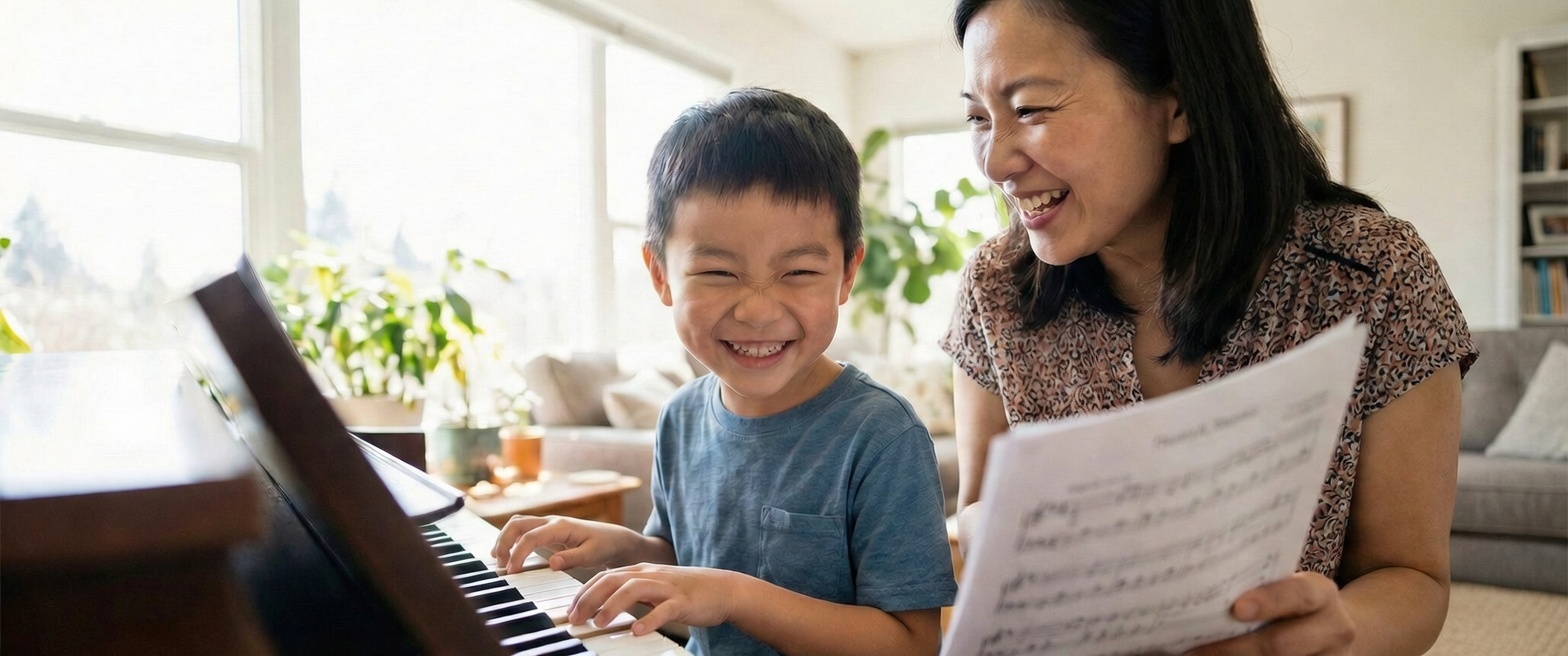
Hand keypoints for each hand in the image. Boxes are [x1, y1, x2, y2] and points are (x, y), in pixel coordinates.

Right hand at [490, 514, 642, 573]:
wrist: (614, 539)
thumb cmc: (604, 545)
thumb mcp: (593, 554)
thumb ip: (573, 558)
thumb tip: (552, 563)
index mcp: (561, 526)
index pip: (530, 537)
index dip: (517, 553)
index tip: (511, 572)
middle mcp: (551, 521)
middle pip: (517, 524)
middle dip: (503, 542)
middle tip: (500, 565)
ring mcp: (547, 525)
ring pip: (517, 524)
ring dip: (504, 539)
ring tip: (499, 560)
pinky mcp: (547, 532)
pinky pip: (523, 531)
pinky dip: (511, 540)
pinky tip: (506, 556)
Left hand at [568, 563, 741, 635]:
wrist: (723, 589)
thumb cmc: (685, 592)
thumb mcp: (653, 588)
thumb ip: (630, 594)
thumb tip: (602, 609)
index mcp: (641, 571)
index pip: (605, 577)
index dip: (584, 593)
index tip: (570, 611)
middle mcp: (651, 575)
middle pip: (613, 580)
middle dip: (590, 599)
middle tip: (575, 619)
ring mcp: (667, 587)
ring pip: (635, 589)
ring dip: (613, 606)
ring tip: (599, 623)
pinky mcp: (683, 601)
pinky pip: (664, 610)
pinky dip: (649, 620)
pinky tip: (637, 631)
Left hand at [1184, 572, 1354, 655]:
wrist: (1334, 629)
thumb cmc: (1294, 602)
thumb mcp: (1289, 588)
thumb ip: (1259, 587)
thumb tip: (1206, 592)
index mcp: (1322, 594)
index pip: (1299, 595)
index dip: (1269, 601)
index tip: (1237, 609)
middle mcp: (1332, 628)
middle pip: (1281, 644)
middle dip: (1234, 648)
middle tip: (1195, 649)